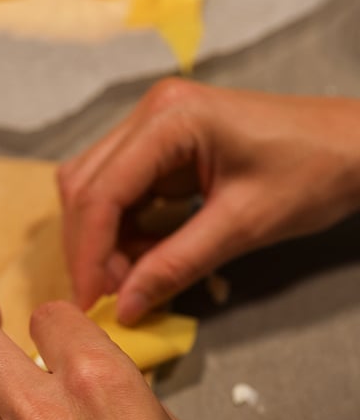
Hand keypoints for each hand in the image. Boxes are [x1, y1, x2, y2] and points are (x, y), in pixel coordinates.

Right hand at [58, 79, 359, 322]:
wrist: (355, 147)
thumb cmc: (313, 173)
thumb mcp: (243, 225)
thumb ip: (177, 265)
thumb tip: (125, 307)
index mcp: (170, 119)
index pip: (102, 192)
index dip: (90, 254)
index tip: (91, 302)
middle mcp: (151, 112)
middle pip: (86, 186)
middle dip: (91, 248)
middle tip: (109, 299)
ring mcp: (154, 125)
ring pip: (96, 188)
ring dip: (104, 240)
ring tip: (129, 283)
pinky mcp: (163, 143)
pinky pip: (122, 190)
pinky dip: (124, 230)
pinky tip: (142, 261)